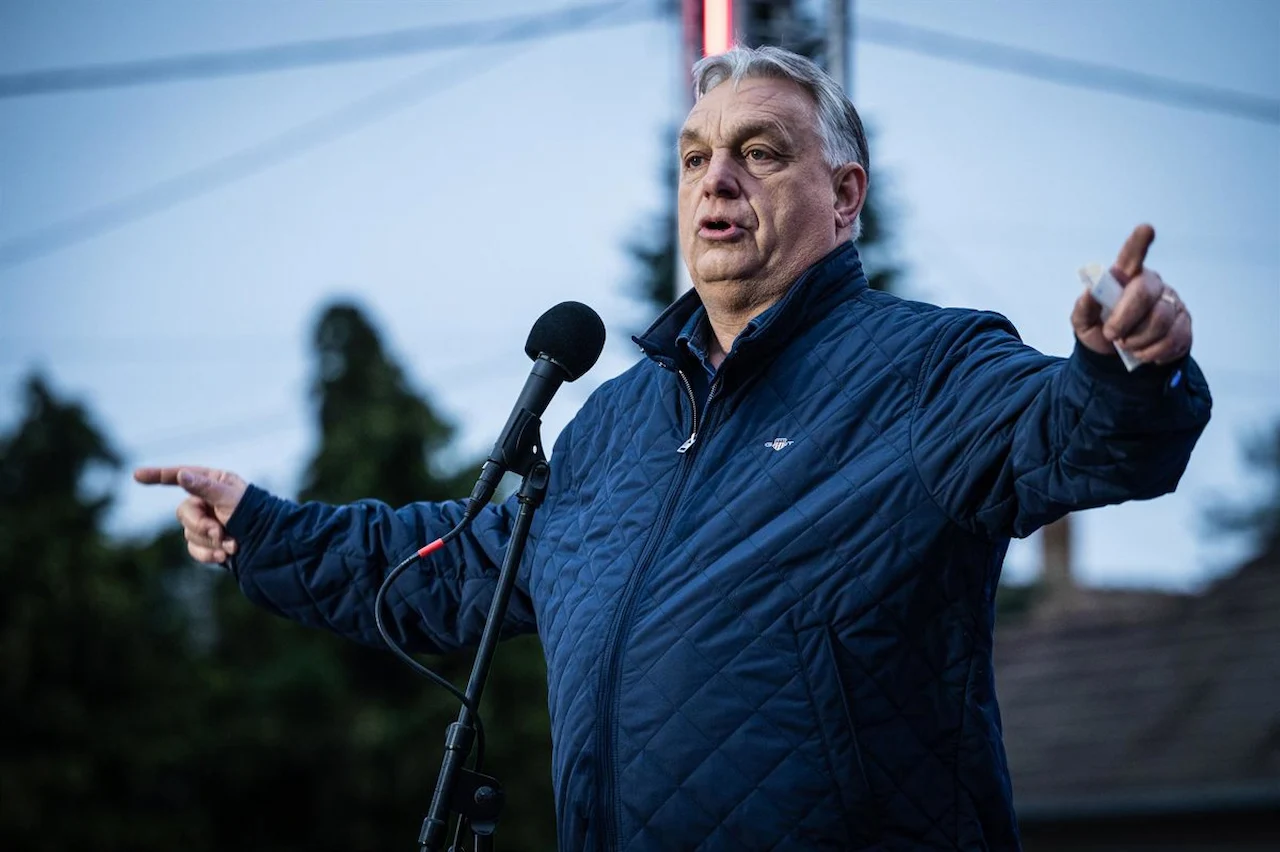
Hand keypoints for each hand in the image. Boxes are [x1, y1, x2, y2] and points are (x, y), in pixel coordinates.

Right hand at [133, 465, 247, 563]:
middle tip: (220, 533)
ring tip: (233, 545)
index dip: (158, 475)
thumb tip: (181, 475)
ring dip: (210, 542)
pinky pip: (195, 550)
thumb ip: (205, 488)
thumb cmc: (256, 514)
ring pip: (190, 534)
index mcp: (214, 483)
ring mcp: (208, 523)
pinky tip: (224, 558)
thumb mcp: (231, 499)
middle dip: (201, 526)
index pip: (181, 476)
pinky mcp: (210, 543)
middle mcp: (208, 501)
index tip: (136, 475)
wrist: (272, 545)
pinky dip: (208, 554)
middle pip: (184, 513)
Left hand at [1072, 224, 1192, 363]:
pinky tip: (1143, 352)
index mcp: (1125, 278)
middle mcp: (1151, 284)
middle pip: (1145, 293)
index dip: (1138, 243)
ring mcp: (1171, 302)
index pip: (1132, 257)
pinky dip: (1153, 352)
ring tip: (1126, 345)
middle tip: (1112, 335)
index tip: (1146, 228)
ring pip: (1161, 319)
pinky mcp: (1184, 323)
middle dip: (1125, 319)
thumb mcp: (1083, 324)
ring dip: (1138, 340)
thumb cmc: (1101, 332)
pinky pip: (1174, 338)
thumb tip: (1089, 292)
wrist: (1119, 359)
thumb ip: (1083, 308)